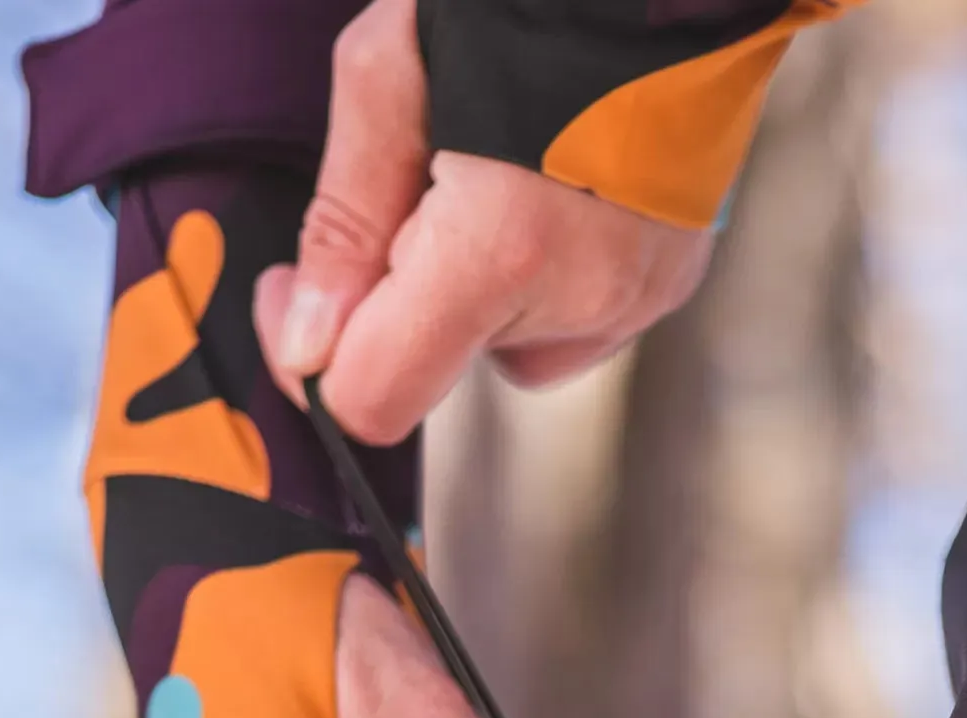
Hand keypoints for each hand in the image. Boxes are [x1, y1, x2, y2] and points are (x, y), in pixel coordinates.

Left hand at [257, 0, 713, 443]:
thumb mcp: (390, 71)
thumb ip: (343, 222)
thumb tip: (310, 344)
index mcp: (501, 250)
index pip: (377, 397)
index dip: (316, 363)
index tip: (296, 293)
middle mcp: (581, 301)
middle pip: (438, 367)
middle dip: (403, 295)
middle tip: (412, 179)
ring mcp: (636, 302)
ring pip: (504, 347)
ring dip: (475, 286)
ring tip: (500, 168)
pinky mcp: (670, 288)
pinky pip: (572, 320)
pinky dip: (542, 273)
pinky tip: (553, 182)